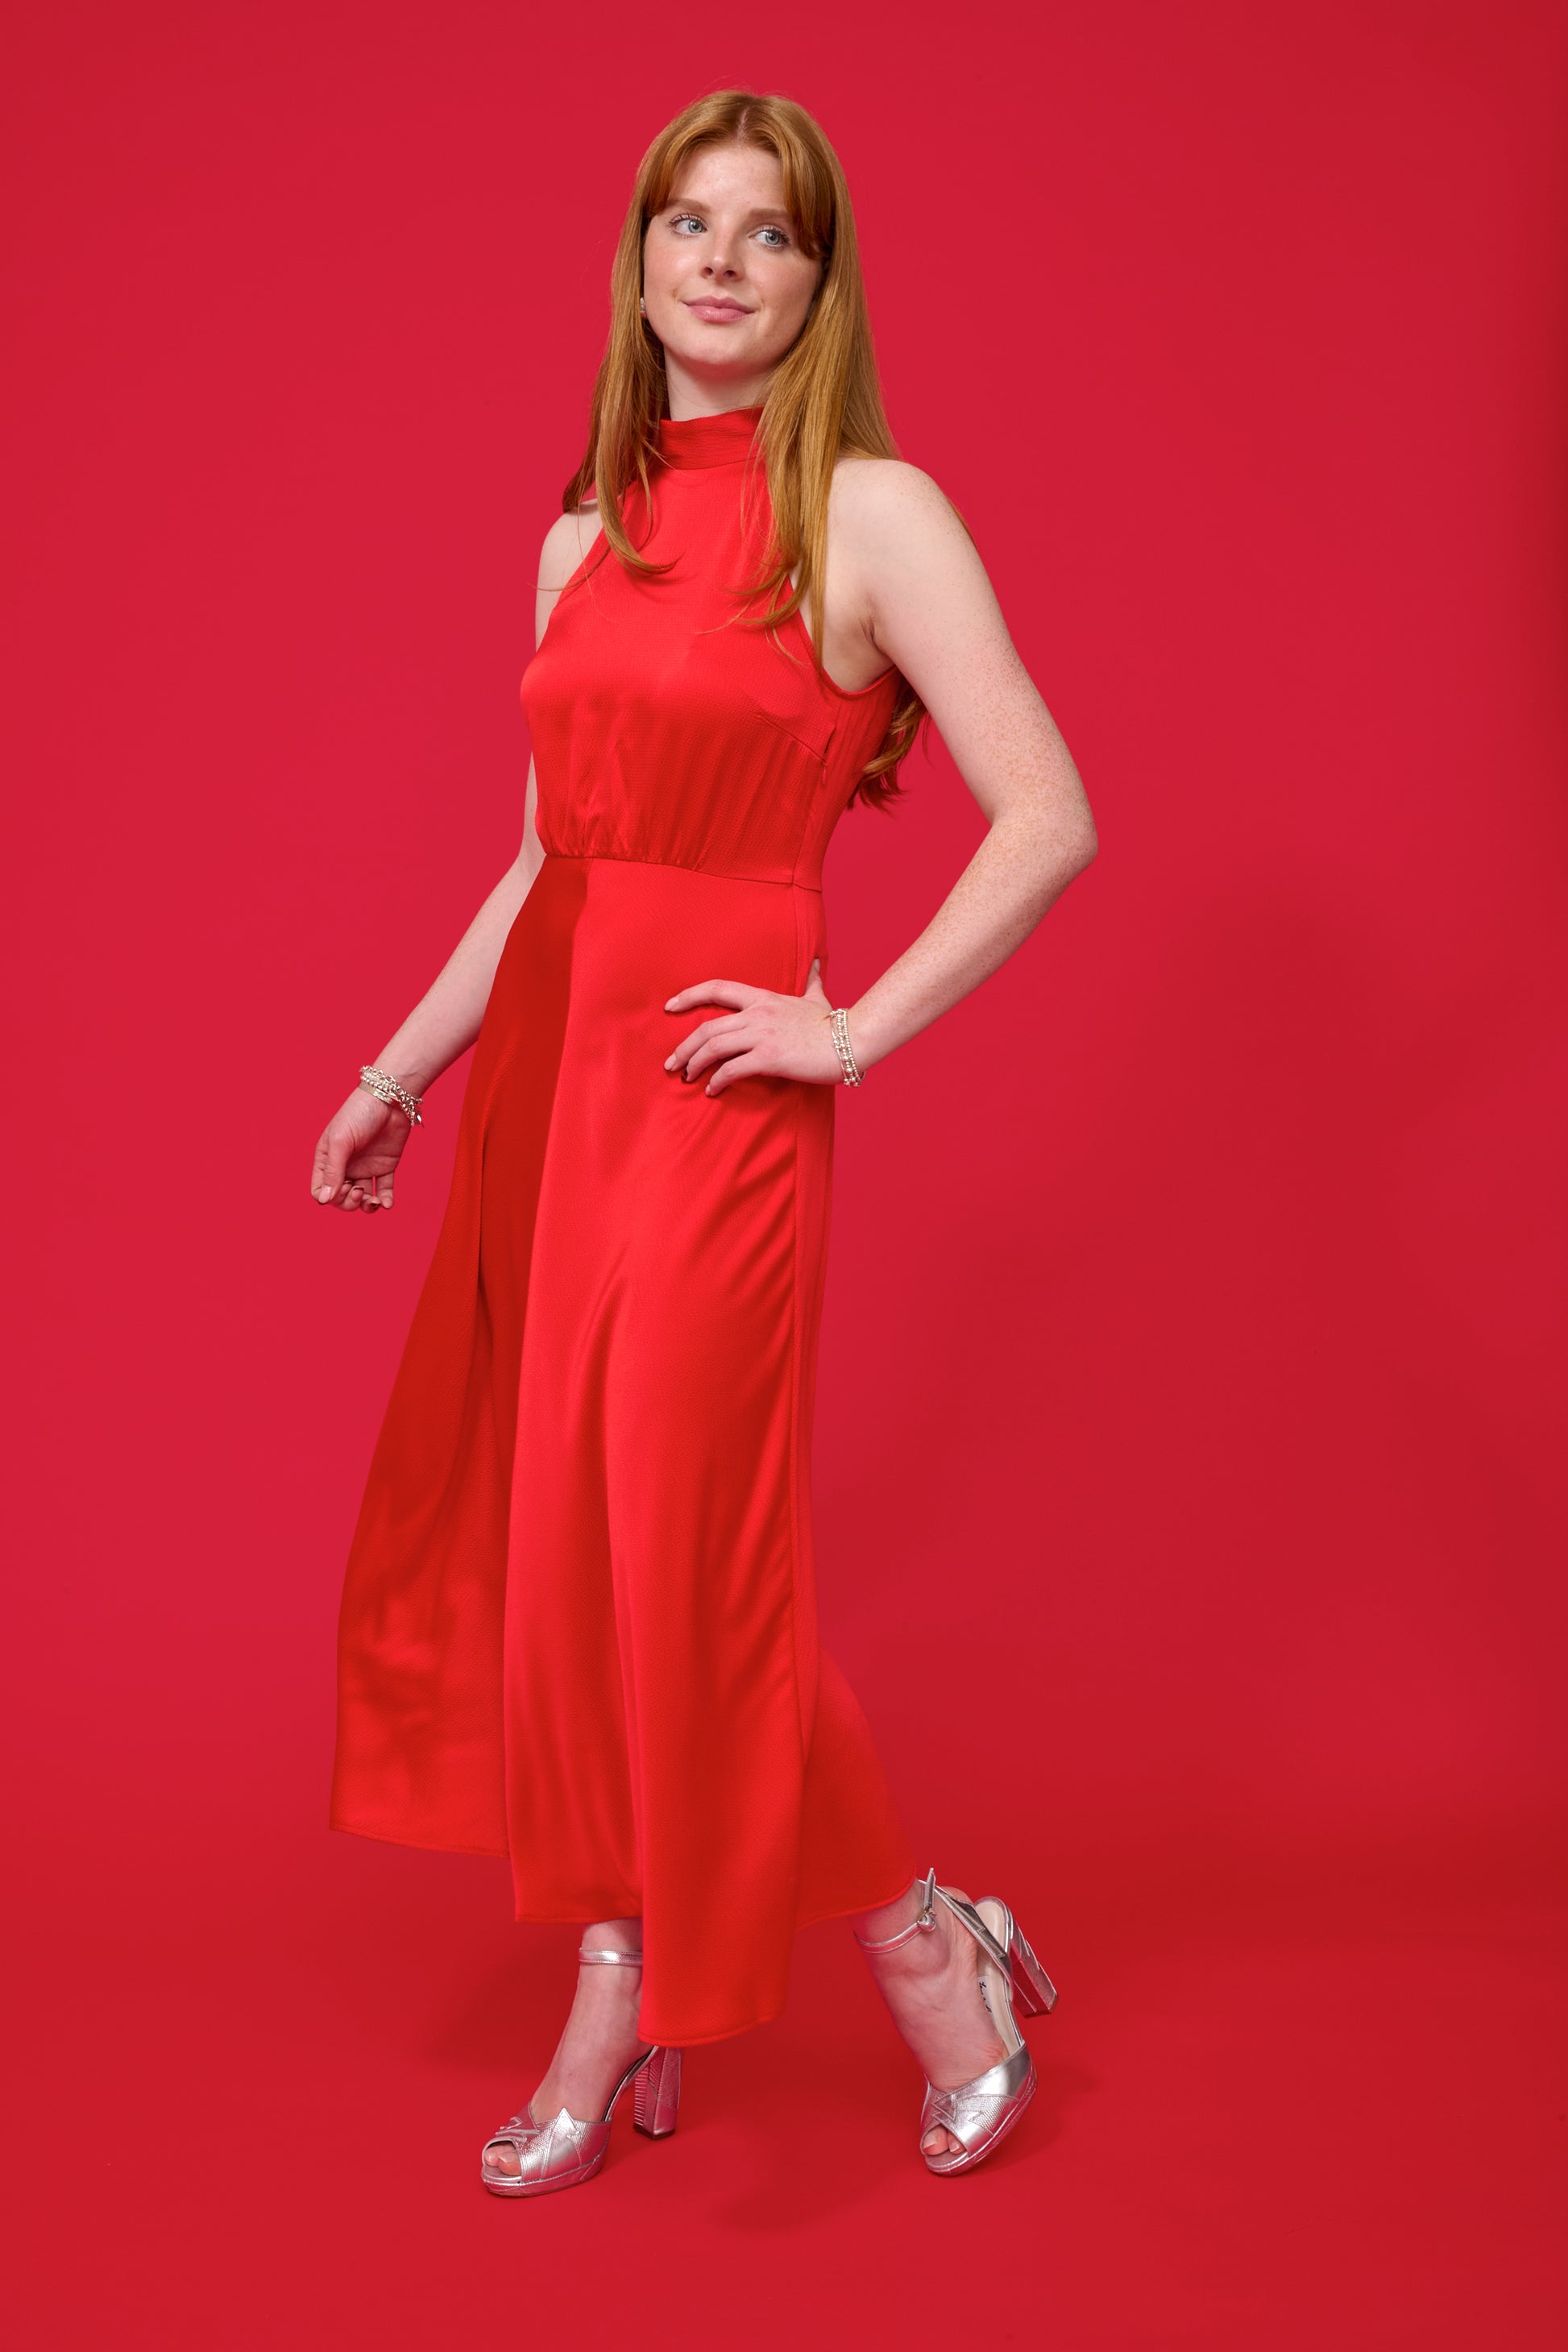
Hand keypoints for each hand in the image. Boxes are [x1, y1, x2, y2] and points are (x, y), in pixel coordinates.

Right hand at [311, 1085, 413, 1212]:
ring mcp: (365, 1167)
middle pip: (340, 1198)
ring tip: (375, 1202)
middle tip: (359, 1191)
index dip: (330, 1197)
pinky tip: (387, 1203)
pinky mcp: (385, 1167)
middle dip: (348, 1203)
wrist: (390, 1098)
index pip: (320, 1190)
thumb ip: (333, 1172)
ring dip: (367, 1206)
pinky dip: (385, 1201)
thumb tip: (324, 1201)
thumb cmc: (359, 1114)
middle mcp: (345, 1166)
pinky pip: (383, 1190)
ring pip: (362, 1198)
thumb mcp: (340, 1142)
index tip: (344, 1187)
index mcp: (327, 1159)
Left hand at [663, 958, 842, 1095]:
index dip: (689, 995)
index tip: (669, 1006)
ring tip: (686, 1078)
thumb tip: (816, 963)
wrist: (851, 1041)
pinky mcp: (769, 1058)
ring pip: (714, 1047)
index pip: (717, 988)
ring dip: (694, 1064)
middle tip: (671, 1063)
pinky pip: (732, 1069)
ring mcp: (762, 1035)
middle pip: (707, 1027)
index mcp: (763, 997)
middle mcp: (757, 1013)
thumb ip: (812, 981)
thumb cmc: (833, 1023)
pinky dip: (717, 1080)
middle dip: (683, 1047)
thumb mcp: (818, 997)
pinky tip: (712, 1090)